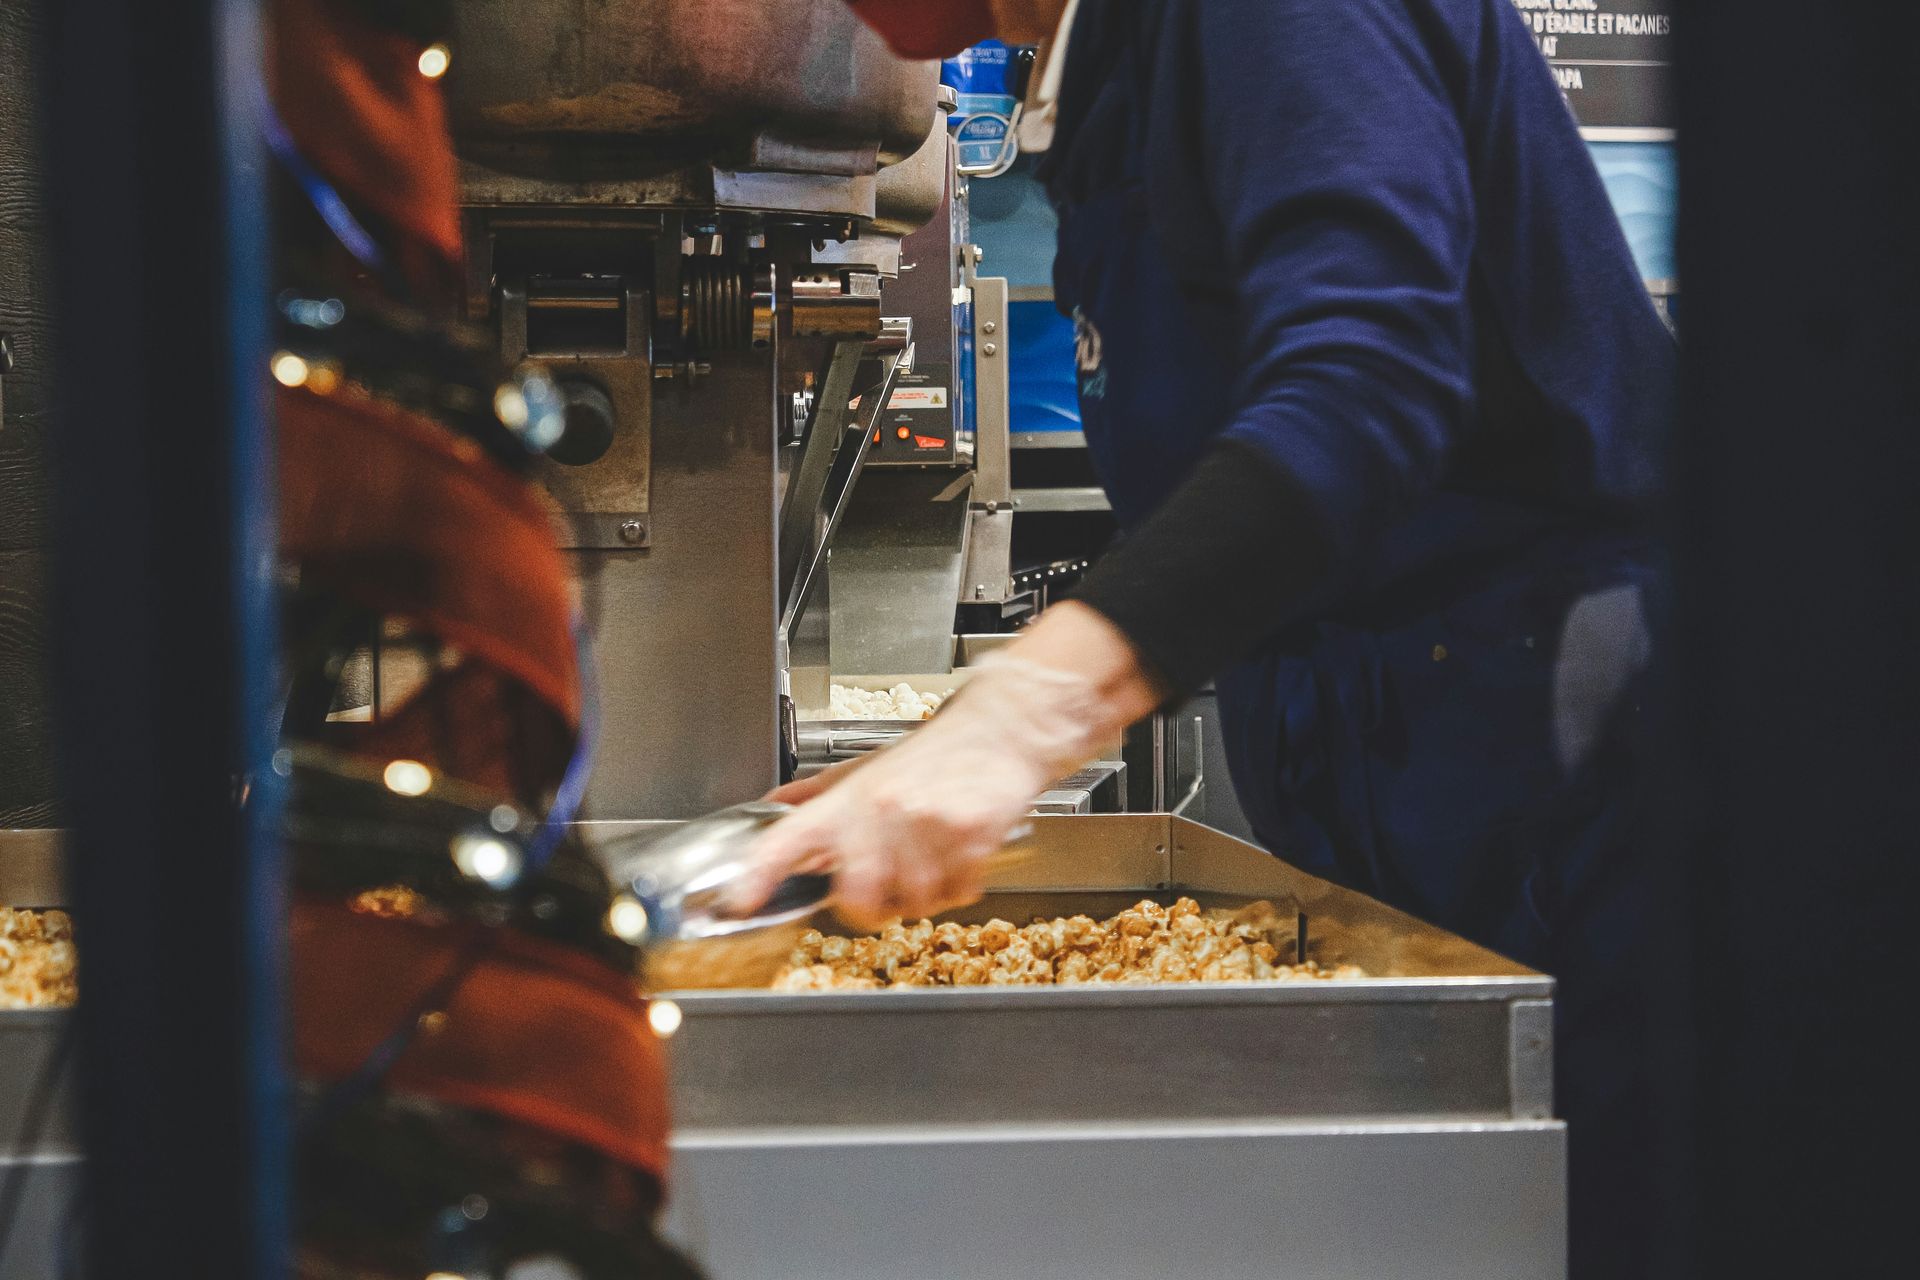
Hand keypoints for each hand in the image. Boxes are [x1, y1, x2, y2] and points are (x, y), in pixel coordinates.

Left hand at [731, 604, 1160, 929]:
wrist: (1000, 731)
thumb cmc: (933, 754)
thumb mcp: (864, 770)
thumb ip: (815, 795)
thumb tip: (771, 806)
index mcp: (848, 799)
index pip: (787, 838)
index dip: (756, 876)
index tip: (738, 901)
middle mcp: (880, 811)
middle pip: (857, 898)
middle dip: (872, 905)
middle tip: (885, 888)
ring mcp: (925, 824)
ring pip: (913, 902)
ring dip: (925, 894)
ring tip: (932, 860)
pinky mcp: (968, 836)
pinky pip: (957, 893)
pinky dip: (961, 885)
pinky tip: (959, 854)